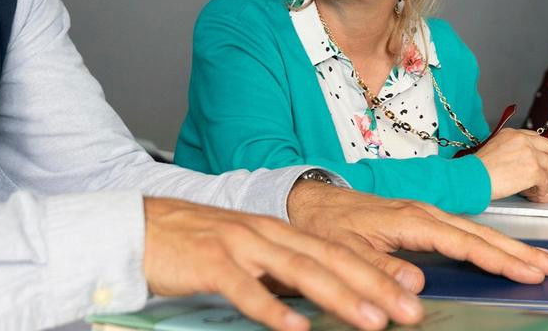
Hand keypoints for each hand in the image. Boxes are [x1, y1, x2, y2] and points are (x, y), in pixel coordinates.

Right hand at [143, 196, 422, 330]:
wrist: (136, 227)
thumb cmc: (191, 246)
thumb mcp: (245, 254)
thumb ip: (281, 271)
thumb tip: (322, 295)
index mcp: (277, 232)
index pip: (336, 252)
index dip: (375, 272)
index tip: (411, 294)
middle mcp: (264, 233)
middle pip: (328, 259)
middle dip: (373, 286)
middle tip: (410, 311)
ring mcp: (238, 245)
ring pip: (298, 271)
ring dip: (339, 296)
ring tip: (372, 321)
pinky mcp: (209, 262)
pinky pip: (244, 289)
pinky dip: (271, 308)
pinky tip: (295, 328)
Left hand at [286, 182, 547, 290]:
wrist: (307, 198)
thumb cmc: (325, 225)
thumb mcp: (342, 251)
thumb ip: (377, 269)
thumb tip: (415, 287)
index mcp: (409, 219)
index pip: (461, 243)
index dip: (496, 259)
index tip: (526, 272)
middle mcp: (424, 212)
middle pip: (480, 233)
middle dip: (520, 251)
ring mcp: (425, 213)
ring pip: (477, 230)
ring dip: (513, 245)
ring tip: (547, 260)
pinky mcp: (423, 217)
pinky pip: (465, 230)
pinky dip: (492, 241)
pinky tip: (507, 252)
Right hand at [474, 128, 547, 201]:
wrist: (471, 178)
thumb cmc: (477, 169)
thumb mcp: (494, 148)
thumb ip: (511, 149)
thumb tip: (523, 159)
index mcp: (512, 133)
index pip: (538, 138)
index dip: (543, 151)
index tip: (543, 161)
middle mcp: (522, 140)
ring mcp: (529, 154)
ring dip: (546, 179)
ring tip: (537, 188)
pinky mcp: (533, 169)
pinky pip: (546, 180)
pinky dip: (542, 189)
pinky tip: (533, 193)